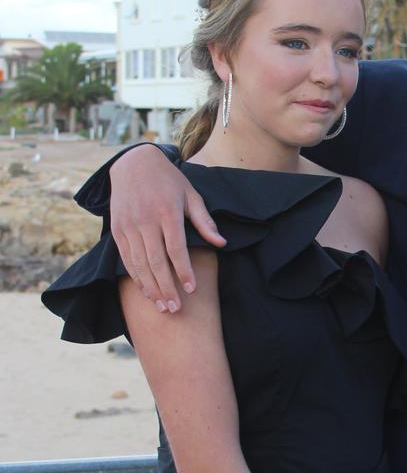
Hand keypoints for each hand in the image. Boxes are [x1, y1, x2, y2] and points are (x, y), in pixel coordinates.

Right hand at [110, 145, 225, 310]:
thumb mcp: (191, 194)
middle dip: (166, 287)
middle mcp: (145, 220)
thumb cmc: (169, 181)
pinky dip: (136, 277)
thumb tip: (222, 243)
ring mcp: (129, 225)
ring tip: (162, 306)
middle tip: (176, 308)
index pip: (176, 248)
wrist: (133, 164)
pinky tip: (146, 291)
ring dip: (150, 288)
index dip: (183, 271)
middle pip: (156, 261)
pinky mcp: (117, 229)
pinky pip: (126, 258)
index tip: (192, 289)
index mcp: (167, 211)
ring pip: (138, 263)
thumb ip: (204, 220)